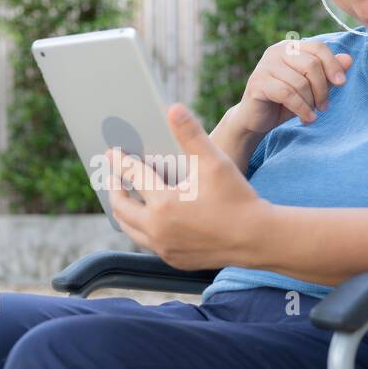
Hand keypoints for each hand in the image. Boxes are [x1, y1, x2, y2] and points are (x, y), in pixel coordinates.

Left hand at [106, 103, 269, 269]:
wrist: (257, 238)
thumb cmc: (237, 197)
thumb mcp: (214, 162)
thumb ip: (191, 135)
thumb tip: (173, 109)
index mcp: (163, 203)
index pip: (132, 176)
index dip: (119, 161)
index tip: (110, 153)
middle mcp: (158, 229)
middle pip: (121, 207)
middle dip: (114, 188)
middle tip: (112, 176)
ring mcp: (164, 247)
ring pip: (130, 229)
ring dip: (124, 211)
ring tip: (123, 197)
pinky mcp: (173, 259)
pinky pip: (147, 242)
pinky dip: (141, 228)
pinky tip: (147, 218)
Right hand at [229, 39, 351, 136]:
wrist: (256, 119)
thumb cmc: (285, 101)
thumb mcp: (310, 87)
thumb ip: (327, 73)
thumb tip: (348, 59)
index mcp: (290, 47)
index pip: (318, 48)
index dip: (333, 65)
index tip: (342, 84)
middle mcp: (276, 51)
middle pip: (311, 64)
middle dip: (322, 88)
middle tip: (324, 106)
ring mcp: (265, 66)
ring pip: (300, 82)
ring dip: (311, 102)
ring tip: (312, 114)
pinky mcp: (258, 83)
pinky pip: (287, 94)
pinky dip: (301, 108)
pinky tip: (307, 119)